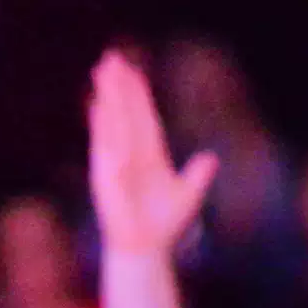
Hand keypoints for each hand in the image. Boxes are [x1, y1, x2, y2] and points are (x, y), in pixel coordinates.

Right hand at [88, 48, 216, 257]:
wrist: (145, 249)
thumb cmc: (163, 227)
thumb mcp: (187, 197)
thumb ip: (197, 176)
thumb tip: (210, 158)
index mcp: (150, 156)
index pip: (145, 118)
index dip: (140, 95)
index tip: (136, 72)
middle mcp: (131, 154)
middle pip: (126, 112)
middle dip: (120, 86)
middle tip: (113, 57)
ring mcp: (117, 161)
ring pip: (113, 120)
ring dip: (108, 95)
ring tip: (102, 69)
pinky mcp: (106, 173)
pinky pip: (104, 143)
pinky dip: (101, 124)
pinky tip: (97, 103)